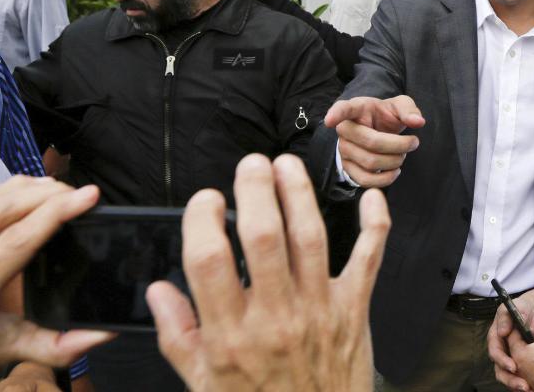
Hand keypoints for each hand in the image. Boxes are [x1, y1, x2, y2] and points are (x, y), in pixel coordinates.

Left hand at [0, 177, 112, 390]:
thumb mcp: (5, 356)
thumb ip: (58, 347)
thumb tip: (103, 333)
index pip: (15, 241)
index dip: (54, 213)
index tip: (86, 197)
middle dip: (46, 194)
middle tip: (79, 193)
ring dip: (24, 187)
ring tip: (57, 190)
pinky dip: (1, 191)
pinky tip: (24, 195)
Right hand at [147, 153, 389, 391]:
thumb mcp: (204, 383)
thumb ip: (179, 336)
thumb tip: (158, 291)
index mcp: (229, 335)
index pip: (209, 260)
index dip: (203, 219)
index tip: (206, 200)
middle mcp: (274, 317)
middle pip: (262, 236)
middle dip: (255, 190)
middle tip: (251, 165)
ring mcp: (318, 310)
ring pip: (310, 237)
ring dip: (299, 194)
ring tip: (287, 165)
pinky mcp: (354, 310)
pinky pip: (369, 259)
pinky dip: (375, 225)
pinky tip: (371, 197)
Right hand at [325, 95, 424, 187]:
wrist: (379, 130)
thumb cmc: (387, 115)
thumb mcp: (399, 105)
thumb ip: (409, 110)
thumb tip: (418, 122)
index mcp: (356, 108)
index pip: (343, 109)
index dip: (336, 114)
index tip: (330, 120)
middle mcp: (345, 129)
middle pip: (372, 142)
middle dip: (399, 145)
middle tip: (413, 142)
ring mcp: (343, 150)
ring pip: (370, 162)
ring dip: (394, 161)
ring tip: (402, 155)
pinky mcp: (348, 168)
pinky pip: (365, 180)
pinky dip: (385, 179)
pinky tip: (395, 171)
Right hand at [488, 295, 533, 390]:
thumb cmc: (523, 309)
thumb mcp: (517, 306)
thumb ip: (508, 316)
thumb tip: (503, 331)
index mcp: (496, 337)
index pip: (495, 352)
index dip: (502, 360)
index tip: (513, 366)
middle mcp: (501, 350)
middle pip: (500, 369)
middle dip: (510, 379)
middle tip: (523, 384)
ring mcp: (509, 358)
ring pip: (508, 376)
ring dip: (516, 384)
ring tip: (528, 389)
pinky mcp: (518, 363)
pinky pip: (517, 377)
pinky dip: (523, 383)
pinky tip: (533, 388)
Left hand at [507, 314, 533, 391]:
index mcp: (518, 352)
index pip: (511, 334)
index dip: (519, 326)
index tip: (528, 322)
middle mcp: (516, 365)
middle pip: (514, 347)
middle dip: (523, 339)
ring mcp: (522, 376)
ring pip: (519, 360)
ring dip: (526, 354)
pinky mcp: (529, 383)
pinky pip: (523, 372)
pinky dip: (529, 366)